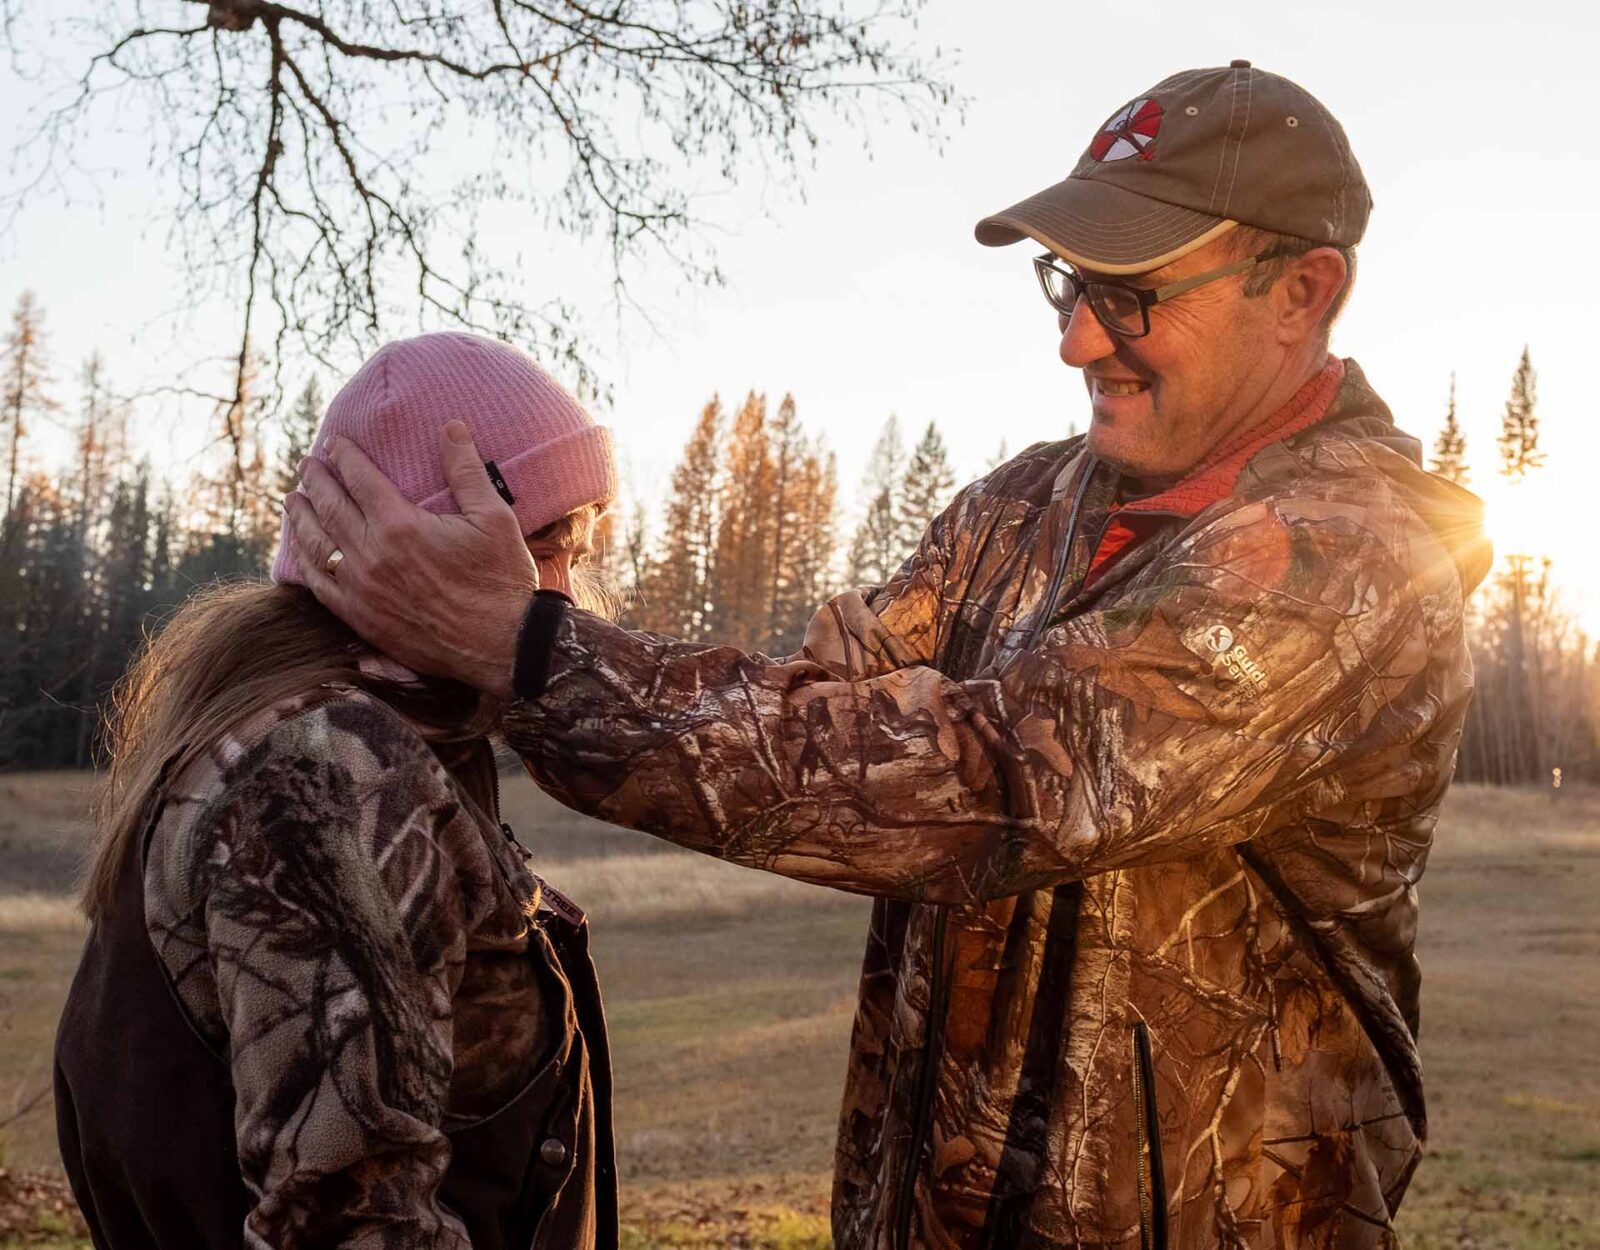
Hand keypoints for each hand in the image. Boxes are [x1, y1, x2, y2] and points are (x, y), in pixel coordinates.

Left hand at [284, 421, 537, 697]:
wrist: (502, 645)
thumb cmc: (502, 579)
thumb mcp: (494, 517)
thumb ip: (466, 470)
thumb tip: (451, 427)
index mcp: (400, 524)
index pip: (358, 478)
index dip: (343, 456)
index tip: (334, 443)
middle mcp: (371, 554)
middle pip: (328, 506)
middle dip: (315, 481)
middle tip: (307, 465)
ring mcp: (361, 589)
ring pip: (316, 544)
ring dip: (300, 518)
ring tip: (293, 501)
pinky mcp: (361, 619)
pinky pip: (319, 586)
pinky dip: (305, 563)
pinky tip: (302, 552)